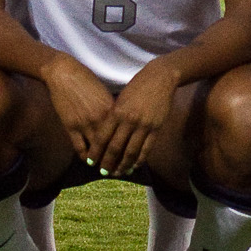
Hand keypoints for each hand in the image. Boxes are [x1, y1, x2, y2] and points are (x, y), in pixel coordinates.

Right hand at [40, 52, 117, 168]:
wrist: (65, 73)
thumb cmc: (87, 81)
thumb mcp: (105, 95)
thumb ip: (113, 111)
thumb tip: (121, 124)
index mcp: (113, 110)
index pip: (124, 136)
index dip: (128, 151)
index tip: (132, 161)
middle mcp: (101, 119)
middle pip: (112, 147)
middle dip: (117, 162)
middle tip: (120, 171)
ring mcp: (85, 124)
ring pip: (97, 151)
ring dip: (101, 163)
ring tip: (105, 170)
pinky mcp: (71, 126)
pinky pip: (80, 148)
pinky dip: (85, 157)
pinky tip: (88, 161)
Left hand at [98, 59, 180, 179]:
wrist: (159, 78)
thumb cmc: (136, 87)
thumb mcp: (120, 99)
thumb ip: (113, 116)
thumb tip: (104, 135)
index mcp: (116, 111)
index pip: (103, 137)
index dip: (96, 152)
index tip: (91, 162)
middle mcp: (128, 120)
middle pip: (115, 148)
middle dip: (108, 162)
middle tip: (103, 172)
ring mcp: (143, 125)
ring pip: (131, 152)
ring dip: (123, 165)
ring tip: (118, 173)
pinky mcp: (156, 128)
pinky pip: (146, 149)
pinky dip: (139, 160)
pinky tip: (134, 166)